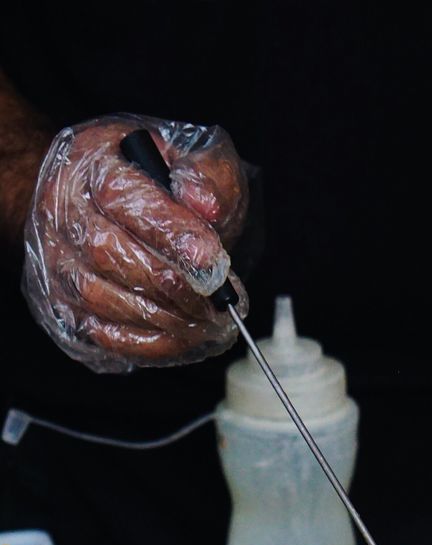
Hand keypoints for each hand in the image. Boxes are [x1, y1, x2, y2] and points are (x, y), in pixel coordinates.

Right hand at [22, 115, 248, 372]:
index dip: (172, 234)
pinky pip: (99, 332)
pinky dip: (147, 343)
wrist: (109, 199)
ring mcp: (56, 258)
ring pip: (102, 298)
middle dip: (173, 285)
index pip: (125, 199)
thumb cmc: (158, 180)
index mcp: (93, 162)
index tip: (213, 260)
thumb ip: (206, 175)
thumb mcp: (193, 157)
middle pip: (110, 255)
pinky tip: (182, 338)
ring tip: (207, 321)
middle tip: (218, 301)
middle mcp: (61, 210)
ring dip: (163, 318)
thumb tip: (206, 205)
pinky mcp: (61, 300)